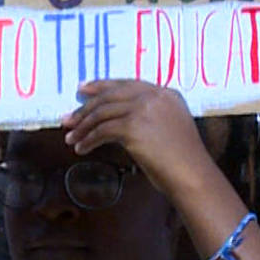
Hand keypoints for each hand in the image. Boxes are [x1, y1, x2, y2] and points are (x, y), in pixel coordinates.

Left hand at [61, 80, 207, 192]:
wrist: (191, 174)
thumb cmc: (180, 160)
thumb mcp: (167, 128)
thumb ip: (147, 117)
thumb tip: (111, 120)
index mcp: (166, 94)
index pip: (127, 84)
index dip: (102, 86)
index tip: (83, 89)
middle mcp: (155, 97)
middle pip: (110, 96)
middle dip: (85, 107)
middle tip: (68, 119)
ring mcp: (145, 109)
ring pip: (102, 112)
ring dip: (83, 127)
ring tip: (70, 138)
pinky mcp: (134, 126)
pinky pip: (101, 130)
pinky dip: (88, 140)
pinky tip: (81, 149)